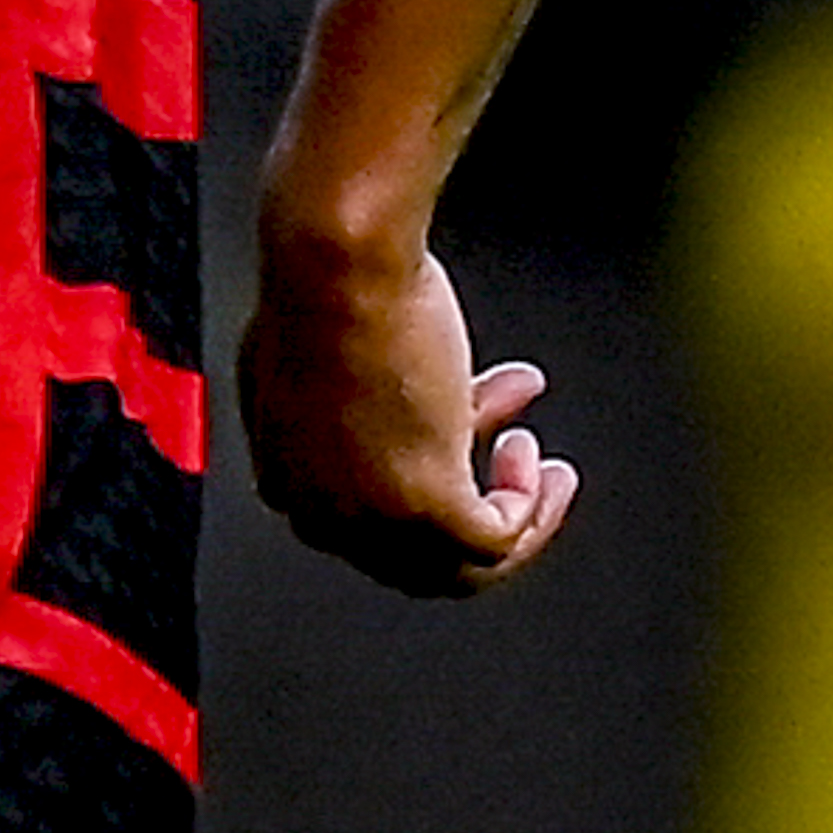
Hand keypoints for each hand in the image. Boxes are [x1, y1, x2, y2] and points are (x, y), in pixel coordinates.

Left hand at [241, 225, 570, 597]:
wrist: (342, 268)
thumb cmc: (330, 288)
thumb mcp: (349, 359)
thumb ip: (371, 405)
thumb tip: (434, 408)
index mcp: (288, 480)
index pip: (370, 517)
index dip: (434, 467)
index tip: (471, 432)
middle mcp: (323, 515)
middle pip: (415, 554)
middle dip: (476, 498)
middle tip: (517, 469)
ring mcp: (374, 519)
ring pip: (458, 565)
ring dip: (513, 516)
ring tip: (545, 474)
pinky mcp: (428, 507)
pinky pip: (496, 542)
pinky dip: (530, 513)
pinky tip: (545, 472)